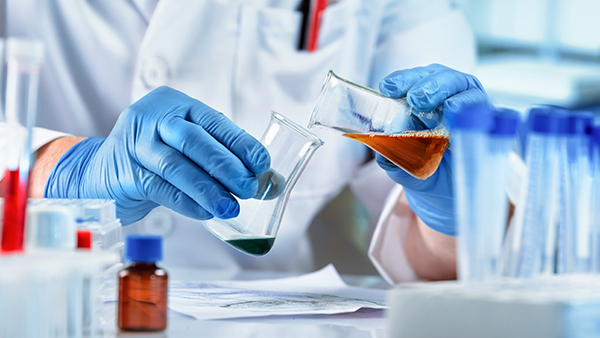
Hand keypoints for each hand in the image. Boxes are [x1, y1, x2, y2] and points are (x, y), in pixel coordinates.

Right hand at [44, 86, 270, 224]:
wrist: (102, 174)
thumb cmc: (156, 160)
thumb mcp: (189, 152)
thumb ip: (226, 163)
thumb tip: (272, 184)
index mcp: (175, 105)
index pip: (214, 121)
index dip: (240, 143)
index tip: (262, 164)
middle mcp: (153, 118)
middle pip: (194, 141)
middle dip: (226, 166)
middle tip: (249, 188)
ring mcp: (135, 143)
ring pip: (177, 166)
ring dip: (208, 189)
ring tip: (230, 207)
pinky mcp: (125, 172)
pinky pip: (160, 188)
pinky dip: (187, 202)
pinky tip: (205, 212)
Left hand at [376, 64, 492, 235]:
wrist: (447, 196)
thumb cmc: (422, 170)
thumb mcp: (400, 165)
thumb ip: (390, 154)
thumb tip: (388, 139)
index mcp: (423, 100)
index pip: (415, 78)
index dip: (403, 79)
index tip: (389, 88)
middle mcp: (448, 98)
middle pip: (443, 77)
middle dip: (429, 84)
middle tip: (416, 98)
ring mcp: (470, 111)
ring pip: (467, 89)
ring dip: (454, 95)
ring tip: (446, 106)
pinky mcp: (489, 126)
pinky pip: (487, 113)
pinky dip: (476, 112)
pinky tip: (462, 116)